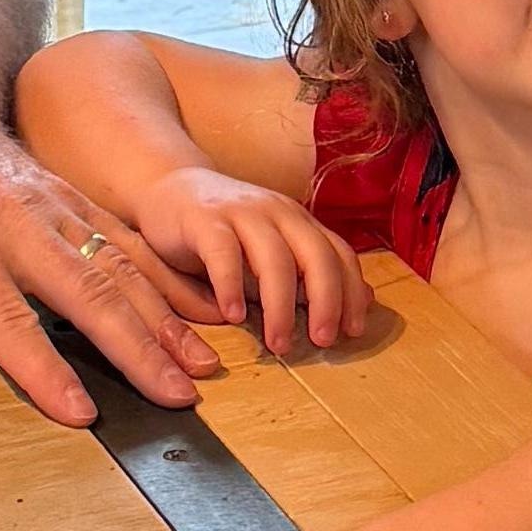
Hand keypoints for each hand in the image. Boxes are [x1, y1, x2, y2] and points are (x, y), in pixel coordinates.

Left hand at [0, 68, 214, 425]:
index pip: (8, 317)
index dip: (45, 369)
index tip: (83, 415)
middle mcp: (17, 222)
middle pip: (86, 290)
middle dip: (137, 346)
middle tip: (178, 396)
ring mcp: (53, 206)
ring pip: (119, 264)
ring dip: (164, 317)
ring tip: (202, 365)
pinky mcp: (73, 198)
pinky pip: (126, 239)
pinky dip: (166, 277)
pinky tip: (197, 311)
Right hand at [127, 165, 368, 358]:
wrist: (168, 186)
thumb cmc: (225, 231)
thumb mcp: (272, 252)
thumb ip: (309, 275)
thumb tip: (363, 300)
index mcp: (299, 221)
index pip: (339, 254)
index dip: (351, 294)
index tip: (352, 332)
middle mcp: (278, 212)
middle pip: (316, 255)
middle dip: (326, 301)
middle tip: (323, 342)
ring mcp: (242, 213)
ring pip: (274, 257)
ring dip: (281, 305)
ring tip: (279, 344)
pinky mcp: (204, 219)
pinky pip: (223, 252)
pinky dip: (232, 285)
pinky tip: (234, 316)